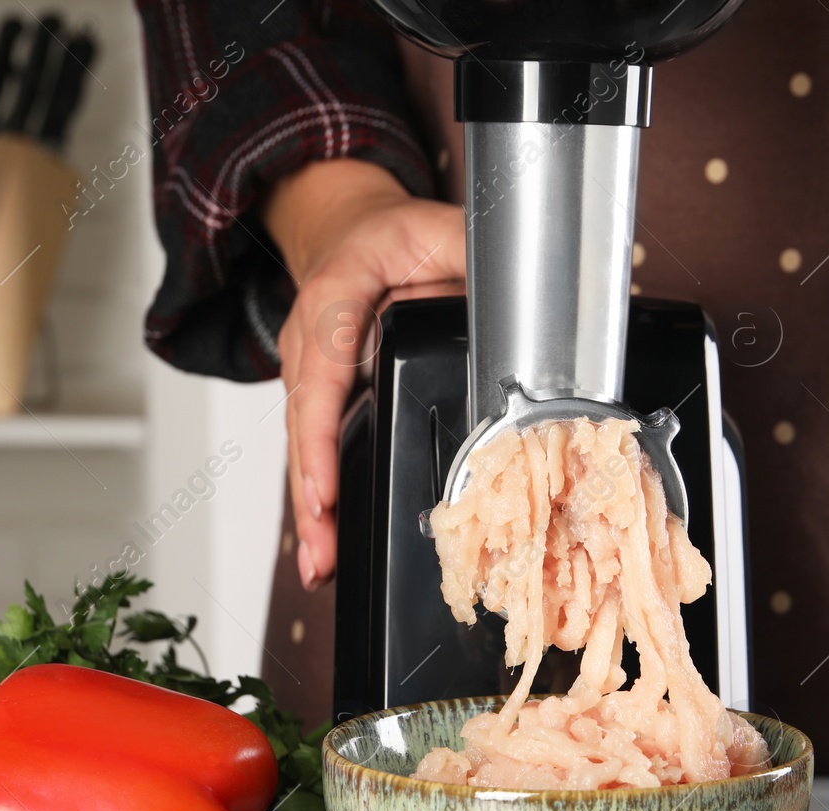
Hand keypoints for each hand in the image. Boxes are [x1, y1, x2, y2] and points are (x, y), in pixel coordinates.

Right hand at [266, 159, 465, 589]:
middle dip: (312, 497)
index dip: (319, 438)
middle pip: (303, 426)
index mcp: (333, 299)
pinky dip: (320, 498)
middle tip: (323, 553)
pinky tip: (327, 542)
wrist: (352, 230)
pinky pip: (315, 449)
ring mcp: (307, 372)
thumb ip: (473, 256)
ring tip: (321, 563)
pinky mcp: (319, 397)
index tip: (324, 488)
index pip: (320, 373)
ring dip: (311, 510)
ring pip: (303, 447)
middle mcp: (308, 341)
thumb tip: (525, 297)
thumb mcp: (442, 228)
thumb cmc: (394, 235)